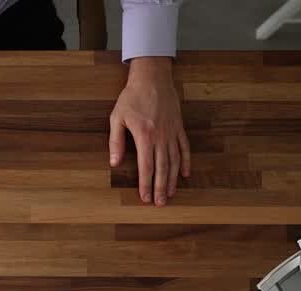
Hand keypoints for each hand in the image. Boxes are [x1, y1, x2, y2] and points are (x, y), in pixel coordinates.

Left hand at [110, 56, 189, 206]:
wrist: (153, 77)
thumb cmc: (131, 97)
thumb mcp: (117, 118)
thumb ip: (116, 142)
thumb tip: (114, 163)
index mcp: (144, 136)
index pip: (146, 166)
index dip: (145, 184)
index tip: (144, 198)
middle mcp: (161, 137)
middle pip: (162, 168)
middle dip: (160, 188)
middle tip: (160, 204)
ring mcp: (172, 132)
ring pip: (175, 160)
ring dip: (172, 179)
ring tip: (170, 194)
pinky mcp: (179, 126)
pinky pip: (184, 147)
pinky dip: (186, 162)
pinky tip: (185, 174)